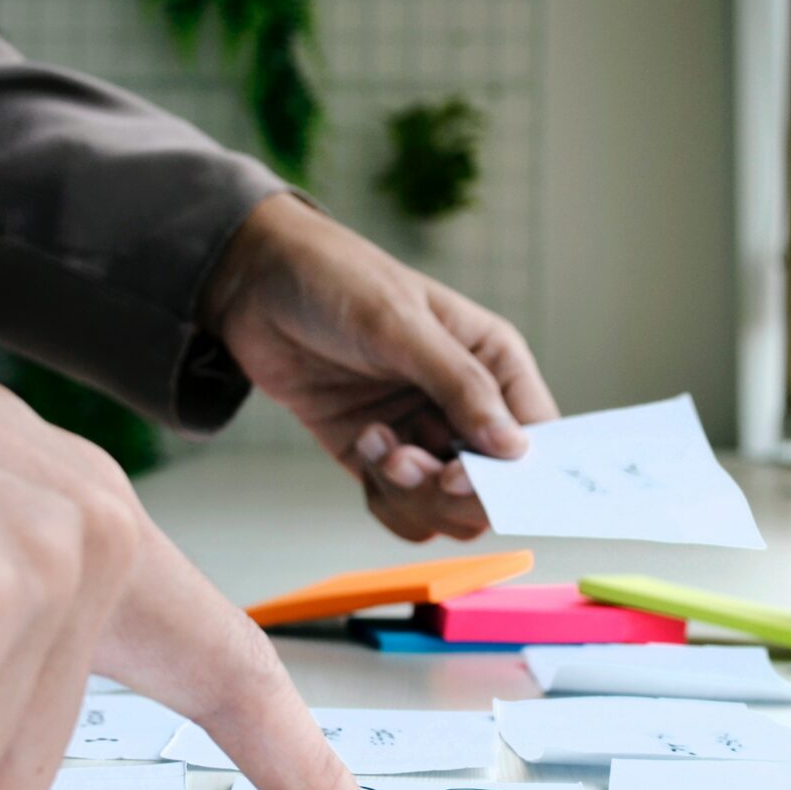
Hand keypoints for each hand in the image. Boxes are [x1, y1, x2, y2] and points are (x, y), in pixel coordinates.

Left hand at [203, 194, 558, 540]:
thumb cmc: (337, 280)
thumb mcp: (401, 324)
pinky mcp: (377, 455)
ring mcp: (422, 433)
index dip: (513, 473)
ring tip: (379, 447)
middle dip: (451, 489)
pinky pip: (400, 507)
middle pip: (492, 488)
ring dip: (413, 494)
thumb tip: (514, 449)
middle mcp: (466, 405)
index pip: (536, 438)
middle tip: (409, 462)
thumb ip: (460, 385)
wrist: (254, 282)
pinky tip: (362, 440)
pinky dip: (383, 496)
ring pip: (446, 509)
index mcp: (494, 363)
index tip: (461, 474)